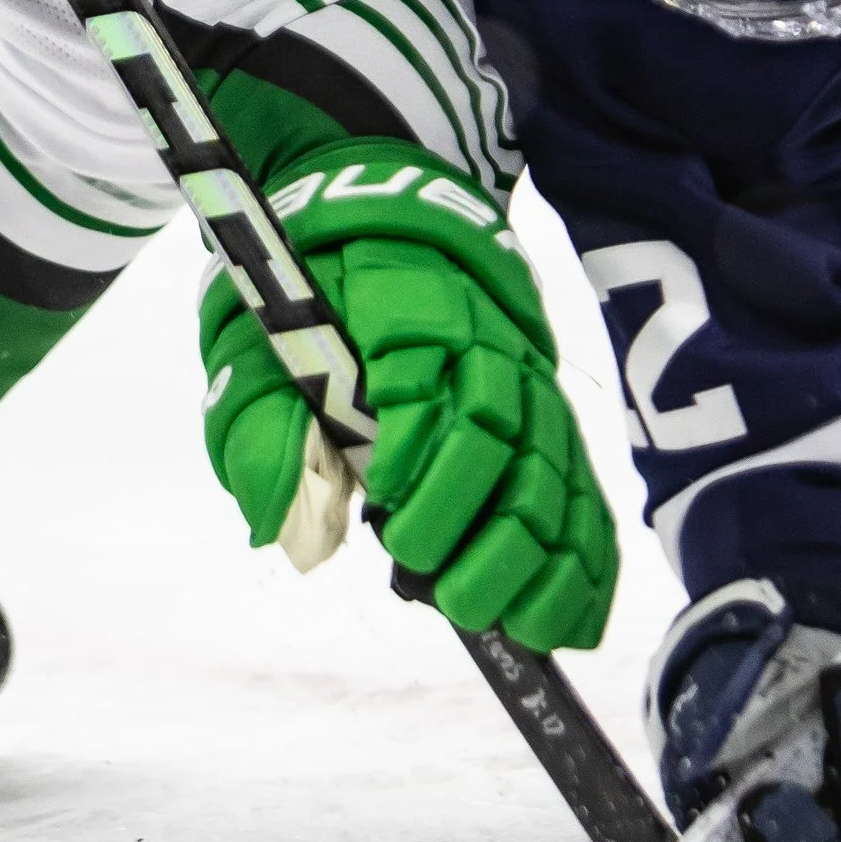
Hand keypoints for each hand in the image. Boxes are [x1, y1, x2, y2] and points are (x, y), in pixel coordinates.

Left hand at [199, 141, 618, 651]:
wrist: (374, 221)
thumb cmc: (308, 305)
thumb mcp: (257, 351)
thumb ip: (262, 434)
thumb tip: (287, 532)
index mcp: (401, 306)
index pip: (426, 374)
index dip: (418, 446)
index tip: (387, 502)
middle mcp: (481, 340)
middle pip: (503, 430)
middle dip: (478, 519)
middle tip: (438, 587)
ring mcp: (526, 380)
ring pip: (554, 467)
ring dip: (536, 555)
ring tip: (502, 619)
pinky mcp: (549, 419)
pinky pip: (583, 491)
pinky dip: (583, 560)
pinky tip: (568, 620)